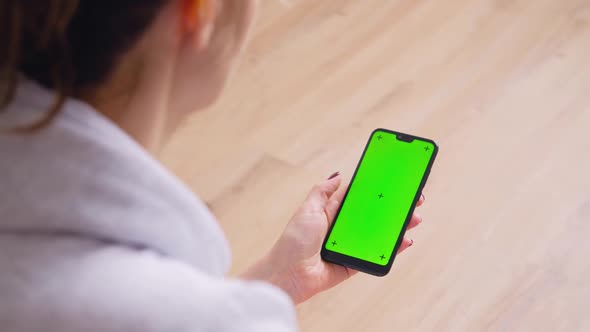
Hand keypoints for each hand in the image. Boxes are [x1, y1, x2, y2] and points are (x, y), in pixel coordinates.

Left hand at [241, 172, 424, 303]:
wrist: (288, 274)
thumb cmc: (293, 241)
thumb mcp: (307, 209)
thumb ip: (322, 192)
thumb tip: (337, 175)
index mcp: (331, 212)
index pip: (360, 198)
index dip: (378, 190)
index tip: (396, 183)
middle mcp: (342, 228)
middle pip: (374, 215)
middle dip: (394, 208)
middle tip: (414, 201)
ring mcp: (350, 246)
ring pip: (379, 234)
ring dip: (398, 227)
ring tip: (414, 219)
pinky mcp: (354, 264)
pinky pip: (376, 254)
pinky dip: (392, 248)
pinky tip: (405, 240)